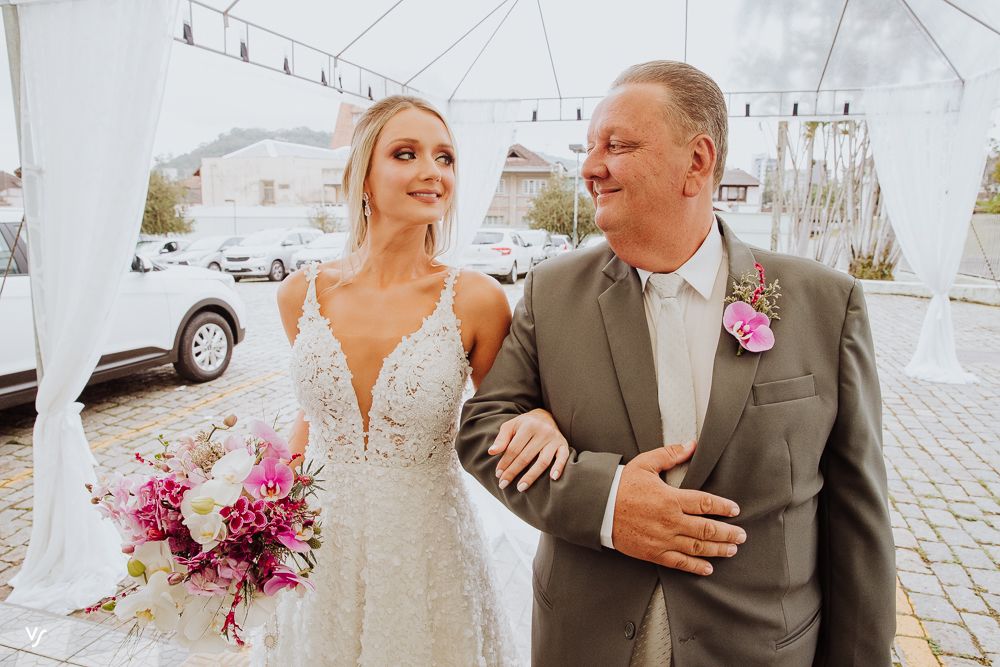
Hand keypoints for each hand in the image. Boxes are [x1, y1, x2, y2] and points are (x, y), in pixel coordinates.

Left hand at [489, 409, 569, 491]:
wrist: (546, 416)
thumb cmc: (524, 424)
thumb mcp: (511, 426)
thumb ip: (501, 439)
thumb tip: (491, 452)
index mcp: (528, 426)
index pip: (514, 449)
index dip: (505, 463)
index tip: (498, 475)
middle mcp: (543, 431)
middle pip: (526, 457)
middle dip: (513, 472)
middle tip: (503, 484)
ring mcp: (554, 439)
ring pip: (542, 461)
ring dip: (531, 476)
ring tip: (520, 487)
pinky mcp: (564, 444)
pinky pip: (563, 458)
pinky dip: (559, 468)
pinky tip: (553, 478)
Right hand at [612, 440, 744, 575]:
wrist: (598, 508)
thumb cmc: (621, 485)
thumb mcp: (645, 464)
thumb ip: (670, 454)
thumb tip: (692, 445)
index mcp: (670, 498)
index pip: (705, 503)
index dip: (722, 507)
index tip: (734, 509)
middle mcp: (670, 521)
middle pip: (707, 529)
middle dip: (728, 533)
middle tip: (741, 535)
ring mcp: (662, 539)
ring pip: (697, 547)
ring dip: (717, 549)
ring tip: (732, 550)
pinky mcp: (653, 552)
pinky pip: (679, 562)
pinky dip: (695, 566)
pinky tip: (708, 568)